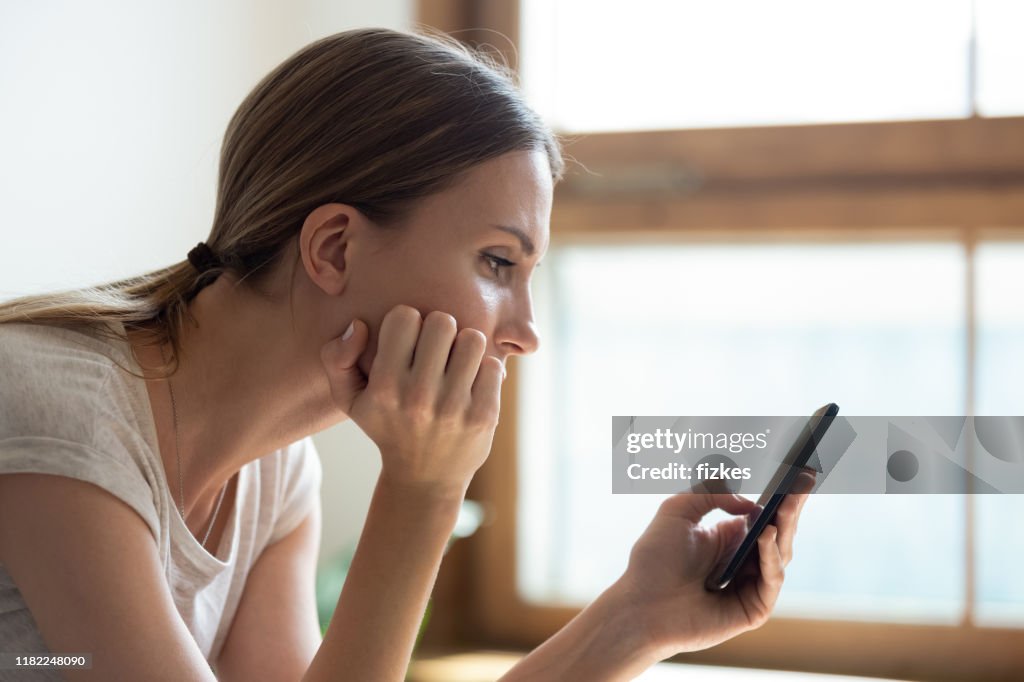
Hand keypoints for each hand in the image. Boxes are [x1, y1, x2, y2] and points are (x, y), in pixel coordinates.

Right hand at [319, 304, 503, 493]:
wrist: (425, 479)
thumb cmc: (387, 426)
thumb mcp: (349, 399)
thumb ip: (336, 358)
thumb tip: (359, 325)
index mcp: (384, 387)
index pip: (405, 317)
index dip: (409, 322)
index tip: (410, 341)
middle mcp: (418, 397)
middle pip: (442, 322)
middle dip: (441, 330)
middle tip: (437, 349)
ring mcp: (453, 408)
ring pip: (473, 339)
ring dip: (466, 347)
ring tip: (456, 363)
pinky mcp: (483, 416)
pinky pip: (493, 366)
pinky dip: (484, 370)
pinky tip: (472, 384)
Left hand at [610, 471, 815, 658]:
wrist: (641, 606)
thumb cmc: (653, 561)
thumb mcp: (676, 511)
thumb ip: (709, 493)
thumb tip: (748, 503)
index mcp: (727, 539)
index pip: (763, 515)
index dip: (781, 496)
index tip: (797, 472)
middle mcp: (742, 561)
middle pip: (778, 531)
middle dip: (791, 505)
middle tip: (805, 479)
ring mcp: (750, 585)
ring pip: (781, 553)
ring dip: (785, 526)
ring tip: (787, 502)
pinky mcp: (753, 609)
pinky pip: (772, 579)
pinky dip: (771, 556)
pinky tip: (764, 534)